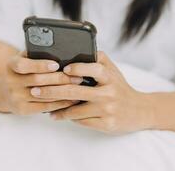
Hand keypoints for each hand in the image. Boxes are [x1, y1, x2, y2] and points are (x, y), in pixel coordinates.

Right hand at [1, 52, 81, 114]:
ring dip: (63, 91)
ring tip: (78, 87)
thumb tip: (62, 52)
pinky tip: (72, 99)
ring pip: (44, 95)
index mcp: (11, 65)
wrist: (7, 92)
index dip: (40, 65)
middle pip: (38, 81)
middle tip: (77, 77)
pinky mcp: (23, 109)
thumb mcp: (25, 60)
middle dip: (60, 79)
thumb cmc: (24, 72)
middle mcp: (11, 82)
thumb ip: (37, 55)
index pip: (24, 65)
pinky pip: (45, 106)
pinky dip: (61, 103)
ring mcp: (16, 97)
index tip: (56, 64)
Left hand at [30, 51, 152, 133]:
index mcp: (111, 77)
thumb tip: (79, 50)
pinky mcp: (106, 125)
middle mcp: (109, 93)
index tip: (62, 69)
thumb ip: (99, 59)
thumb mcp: (114, 71)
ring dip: (56, 108)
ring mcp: (107, 111)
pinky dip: (67, 118)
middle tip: (35, 90)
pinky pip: (81, 122)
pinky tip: (57, 115)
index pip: (94, 69)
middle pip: (76, 92)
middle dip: (52, 91)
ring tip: (42, 105)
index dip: (78, 68)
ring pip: (75, 110)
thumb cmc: (121, 88)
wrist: (139, 111)